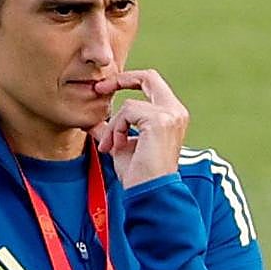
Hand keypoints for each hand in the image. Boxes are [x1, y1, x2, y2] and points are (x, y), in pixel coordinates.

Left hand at [90, 70, 188, 188]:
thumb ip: (114, 129)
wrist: (150, 193)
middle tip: (99, 88)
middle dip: (120, 80)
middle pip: (149, 77)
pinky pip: (128, 112)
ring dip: (114, 125)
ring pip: (130, 104)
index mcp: (172, 116)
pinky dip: (116, 130)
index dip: (129, 81)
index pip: (152, 84)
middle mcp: (176, 112)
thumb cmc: (140, 175)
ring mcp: (170, 115)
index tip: (105, 89)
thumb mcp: (124, 145)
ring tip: (111, 146)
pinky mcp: (159, 121)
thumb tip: (93, 121)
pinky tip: (117, 147)